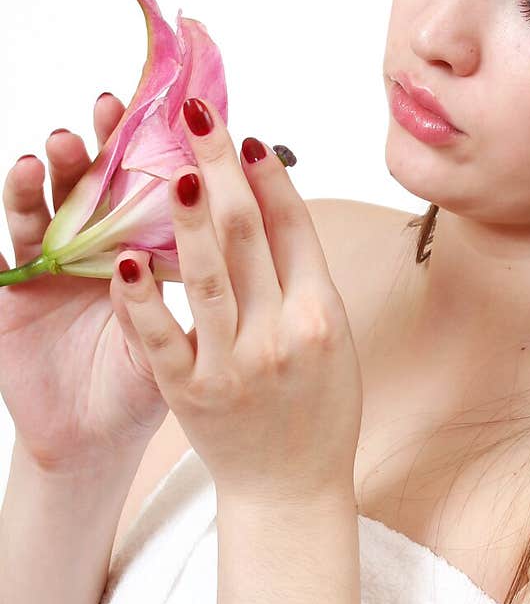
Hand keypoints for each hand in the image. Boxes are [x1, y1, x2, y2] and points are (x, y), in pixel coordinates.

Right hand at [0, 94, 167, 473]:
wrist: (99, 440)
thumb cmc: (146, 382)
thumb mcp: (178, 335)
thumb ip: (186, 288)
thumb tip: (220, 228)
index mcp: (136, 248)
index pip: (141, 186)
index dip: (150, 148)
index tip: (164, 110)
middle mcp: (89, 248)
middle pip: (87, 186)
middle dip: (93, 147)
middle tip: (103, 113)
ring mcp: (46, 269)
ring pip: (40, 211)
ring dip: (41, 179)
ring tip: (47, 154)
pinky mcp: (12, 298)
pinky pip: (3, 261)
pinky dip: (5, 233)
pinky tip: (14, 204)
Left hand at [115, 97, 362, 503]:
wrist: (291, 489)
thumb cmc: (316, 409)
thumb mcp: (332, 340)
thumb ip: (304, 277)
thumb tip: (271, 202)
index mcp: (322, 315)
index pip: (292, 228)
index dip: (267, 175)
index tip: (243, 134)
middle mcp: (282, 335)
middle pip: (249, 234)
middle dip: (221, 166)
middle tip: (197, 114)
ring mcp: (235, 365)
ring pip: (207, 274)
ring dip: (187, 213)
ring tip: (170, 161)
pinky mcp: (190, 394)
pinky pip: (162, 337)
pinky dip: (142, 297)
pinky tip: (123, 256)